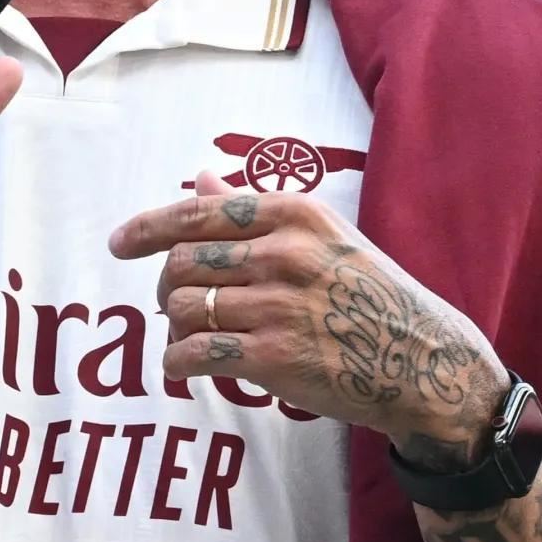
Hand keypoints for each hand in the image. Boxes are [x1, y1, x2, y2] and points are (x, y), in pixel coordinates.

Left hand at [109, 173, 508, 464]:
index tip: (119, 244)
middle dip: (165, 284)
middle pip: (182, 261)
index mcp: (293, 213)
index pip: (198, 214)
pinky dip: (177, 361)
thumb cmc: (368, 292)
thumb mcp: (322, 235)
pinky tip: (183, 365)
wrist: (422, 359)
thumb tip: (200, 177)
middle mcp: (283, 253)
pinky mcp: (274, 358)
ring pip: (184, 307)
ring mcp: (278, 306)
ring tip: (188, 333)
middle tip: (173, 303)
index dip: (148, 229)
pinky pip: (196, 353)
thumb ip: (254, 210)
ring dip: (174, 325)